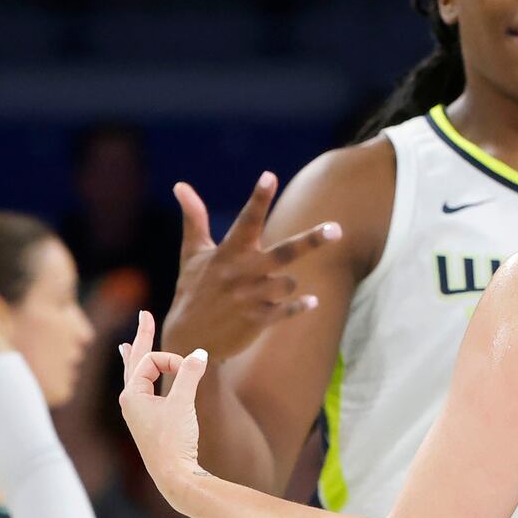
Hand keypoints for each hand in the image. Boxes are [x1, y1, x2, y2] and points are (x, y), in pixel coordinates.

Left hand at [118, 311, 207, 509]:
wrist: (174, 476)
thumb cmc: (174, 441)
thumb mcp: (183, 404)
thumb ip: (190, 374)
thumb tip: (200, 353)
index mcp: (132, 394)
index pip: (152, 361)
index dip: (174, 361)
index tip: (191, 370)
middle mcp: (131, 401)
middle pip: (135, 361)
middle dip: (142, 338)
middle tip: (144, 315)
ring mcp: (138, 412)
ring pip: (137, 377)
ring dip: (137, 358)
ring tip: (128, 345)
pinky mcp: (149, 422)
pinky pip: (143, 391)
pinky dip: (144, 379)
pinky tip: (140, 381)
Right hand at [159, 173, 340, 361]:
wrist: (188, 341)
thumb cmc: (193, 290)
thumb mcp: (191, 254)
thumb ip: (194, 219)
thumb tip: (179, 185)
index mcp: (227, 253)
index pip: (245, 221)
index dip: (258, 199)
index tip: (269, 176)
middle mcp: (241, 273)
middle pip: (284, 252)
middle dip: (311, 241)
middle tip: (337, 229)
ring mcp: (251, 298)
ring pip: (288, 282)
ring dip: (286, 284)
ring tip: (265, 291)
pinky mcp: (258, 320)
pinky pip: (288, 309)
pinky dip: (301, 305)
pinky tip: (312, 302)